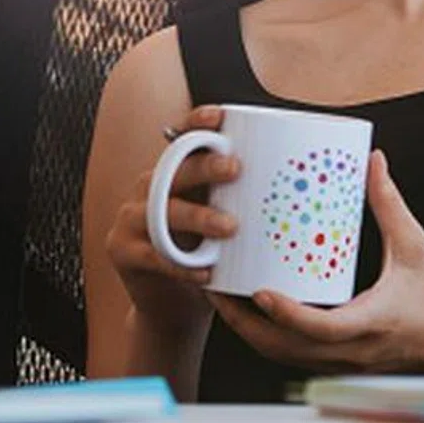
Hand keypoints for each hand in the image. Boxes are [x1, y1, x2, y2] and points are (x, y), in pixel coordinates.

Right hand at [103, 105, 238, 335]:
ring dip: (197, 217)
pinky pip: (153, 254)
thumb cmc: (205, 258)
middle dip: (204, 166)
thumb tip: (301, 184)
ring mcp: (131, 218)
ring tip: (229, 227)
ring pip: (162, 211)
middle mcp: (147, 189)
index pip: (181, 140)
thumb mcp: (221, 223)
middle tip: (236, 168)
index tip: (220, 115)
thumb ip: (241, 200)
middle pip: (173, 170)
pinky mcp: (122, 251)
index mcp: (172, 175)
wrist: (172, 307)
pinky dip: (181, 265)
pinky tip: (205, 272)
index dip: (196, 124)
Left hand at [209, 150, 423, 374]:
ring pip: (280, 356)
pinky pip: (290, 355)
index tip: (258, 290)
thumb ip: (389, 203)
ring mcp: (340, 362)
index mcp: (369, 322)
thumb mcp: (414, 245)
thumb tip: (372, 161)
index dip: (285, 313)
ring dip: (247, 330)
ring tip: (221, 295)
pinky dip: (264, 336)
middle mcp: (350, 350)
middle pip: (283, 348)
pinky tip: (248, 311)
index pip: (320, 328)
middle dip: (243, 321)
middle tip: (216, 286)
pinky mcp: (335, 362)